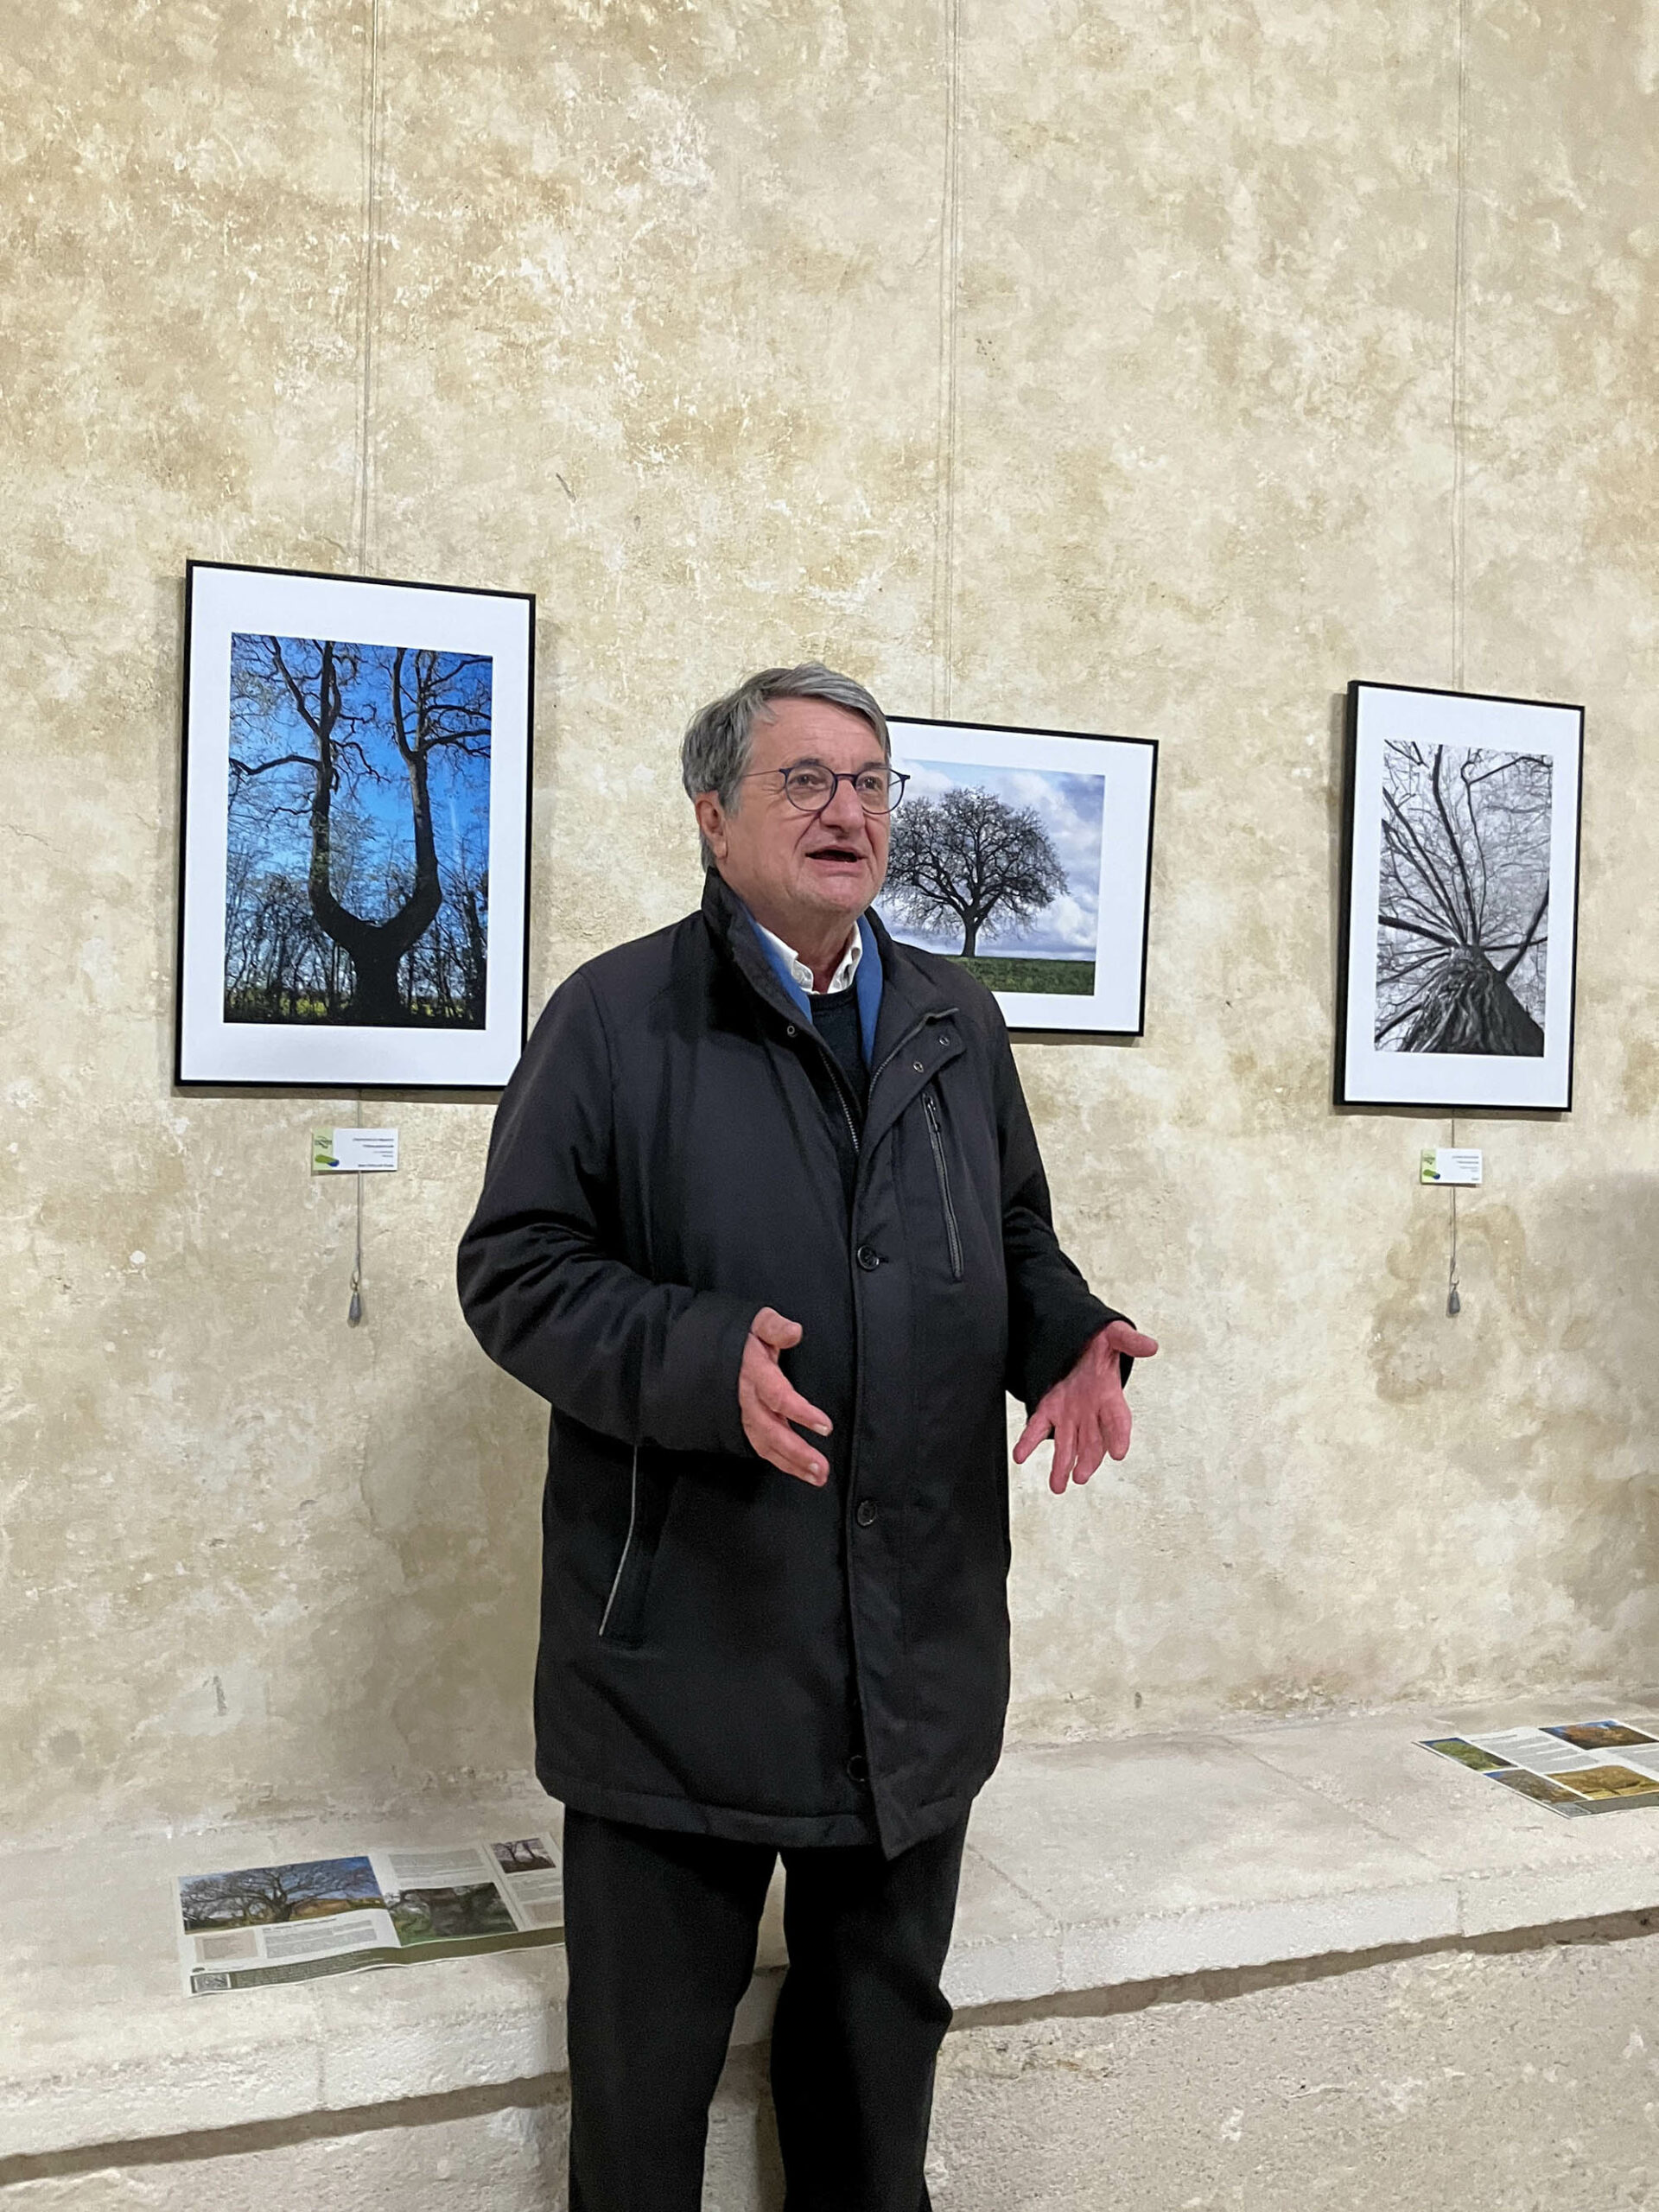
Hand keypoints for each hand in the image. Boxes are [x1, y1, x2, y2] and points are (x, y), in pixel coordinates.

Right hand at [739, 1307, 832, 1486]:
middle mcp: (747, 1398)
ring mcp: (744, 1414)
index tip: (825, 1426)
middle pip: (770, 1429)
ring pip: (766, 1444)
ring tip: (818, 1477)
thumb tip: (794, 1331)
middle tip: (822, 1467)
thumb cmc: (745, 1337)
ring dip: (792, 1463)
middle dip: (796, 1451)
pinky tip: (800, 1472)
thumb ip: (776, 1327)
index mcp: (753, 1372)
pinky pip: (761, 1447)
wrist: (710, 1350)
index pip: (776, 1395)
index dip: (800, 1413)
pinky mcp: (745, 1424)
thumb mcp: (759, 1323)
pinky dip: (781, 1462)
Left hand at [1013, 1319, 1159, 1495]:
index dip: (1119, 1436)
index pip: (1118, 1420)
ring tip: (1058, 1485)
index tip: (1120, 1453)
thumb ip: (1129, 1342)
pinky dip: (1029, 1443)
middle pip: (1092, 1442)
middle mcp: (1091, 1413)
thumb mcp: (1115, 1336)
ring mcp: (1070, 1415)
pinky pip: (1037, 1429)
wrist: (1080, 1344)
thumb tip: (1151, 1346)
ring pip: (1067, 1445)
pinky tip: (1021, 1455)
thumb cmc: (1100, 1344)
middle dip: (1088, 1460)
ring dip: (1062, 1465)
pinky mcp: (1049, 1410)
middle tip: (1081, 1476)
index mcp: (1110, 1397)